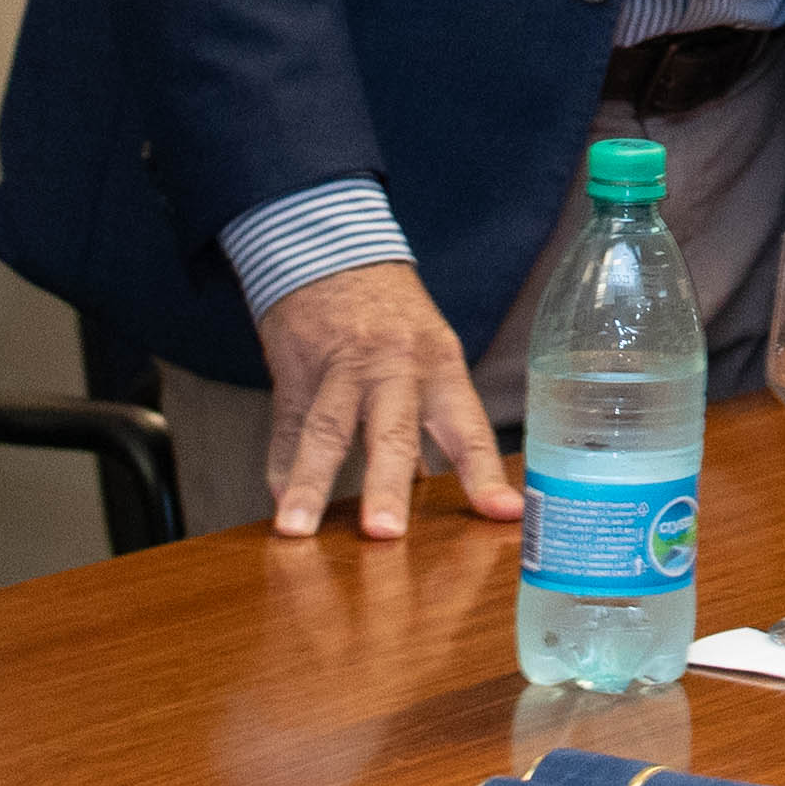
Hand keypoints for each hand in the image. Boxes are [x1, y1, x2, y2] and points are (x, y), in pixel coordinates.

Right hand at [250, 259, 517, 537]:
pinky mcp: (296, 370)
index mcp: (440, 366)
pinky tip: (281, 507)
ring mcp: (341, 368)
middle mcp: (394, 367)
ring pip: (326, 429)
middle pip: (392, 430)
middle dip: (387, 485)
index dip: (485, 473)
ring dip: (311, 483)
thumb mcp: (430, 354)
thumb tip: (445, 490)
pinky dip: (282, 470)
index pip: (468, 428)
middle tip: (385, 534)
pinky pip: (288, 426)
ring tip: (296, 529)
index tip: (504, 515)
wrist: (333, 251)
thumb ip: (433, 423)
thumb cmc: (392, 314)